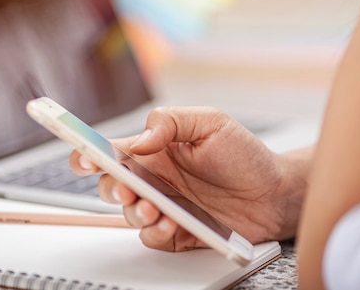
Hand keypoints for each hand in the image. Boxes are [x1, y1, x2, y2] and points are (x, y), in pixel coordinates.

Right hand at [69, 106, 309, 250]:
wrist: (275, 192)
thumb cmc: (245, 154)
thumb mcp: (210, 122)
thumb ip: (171, 122)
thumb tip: (140, 139)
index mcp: (155, 149)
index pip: (112, 150)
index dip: (89, 153)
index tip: (84, 157)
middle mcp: (154, 178)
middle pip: (111, 184)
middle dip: (110, 187)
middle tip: (125, 187)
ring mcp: (164, 205)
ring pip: (129, 213)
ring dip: (135, 211)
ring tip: (156, 207)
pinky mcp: (177, 231)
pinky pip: (152, 236)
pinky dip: (155, 232)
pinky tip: (171, 222)